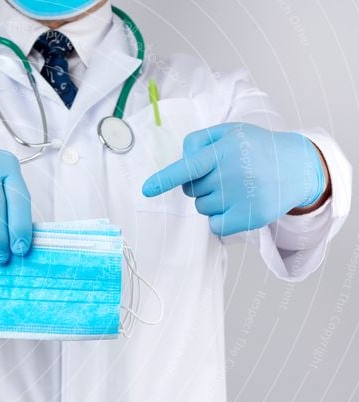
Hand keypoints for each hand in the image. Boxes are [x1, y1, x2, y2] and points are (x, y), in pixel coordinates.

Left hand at [142, 123, 326, 235]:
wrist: (297, 166)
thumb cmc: (255, 148)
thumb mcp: (229, 132)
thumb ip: (198, 142)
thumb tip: (180, 162)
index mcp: (223, 151)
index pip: (188, 167)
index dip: (165, 179)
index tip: (147, 190)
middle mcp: (230, 174)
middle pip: (190, 190)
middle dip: (200, 184)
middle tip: (226, 174)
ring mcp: (240, 197)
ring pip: (202, 208)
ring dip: (212, 200)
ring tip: (236, 187)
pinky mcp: (249, 217)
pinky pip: (215, 225)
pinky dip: (220, 219)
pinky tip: (238, 204)